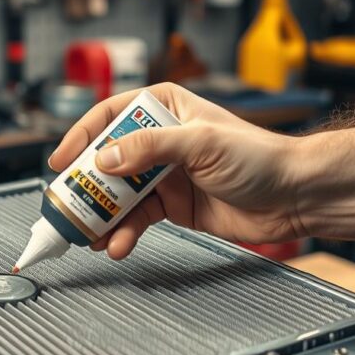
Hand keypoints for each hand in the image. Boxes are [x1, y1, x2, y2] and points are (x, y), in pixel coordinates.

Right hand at [49, 83, 307, 258]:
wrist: (294, 197)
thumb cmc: (259, 158)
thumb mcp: (201, 143)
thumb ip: (150, 149)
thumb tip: (104, 159)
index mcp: (165, 109)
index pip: (110, 117)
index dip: (81, 138)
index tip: (59, 162)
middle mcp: (159, 140)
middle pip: (107, 160)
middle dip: (86, 185)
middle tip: (66, 206)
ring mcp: (163, 174)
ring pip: (118, 194)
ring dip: (102, 215)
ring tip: (88, 235)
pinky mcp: (171, 206)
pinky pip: (136, 219)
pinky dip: (123, 233)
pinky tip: (116, 245)